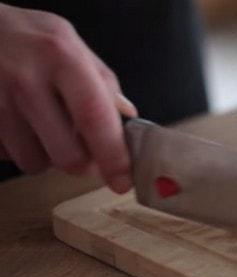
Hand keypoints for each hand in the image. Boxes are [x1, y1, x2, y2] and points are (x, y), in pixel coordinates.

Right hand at [0, 3, 137, 192]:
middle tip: (82, 146)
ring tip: (43, 126)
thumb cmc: (27, 36)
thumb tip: (127, 118)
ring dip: (47, 155)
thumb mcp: (70, 42)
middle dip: (82, 161)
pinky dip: (19, 149)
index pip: (95, 118)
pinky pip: (8, 157)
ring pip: (36, 163)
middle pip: (67, 155)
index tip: (123, 181)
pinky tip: (18, 123)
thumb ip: (102, 80)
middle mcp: (27, 81)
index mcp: (62, 59)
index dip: (113, 156)